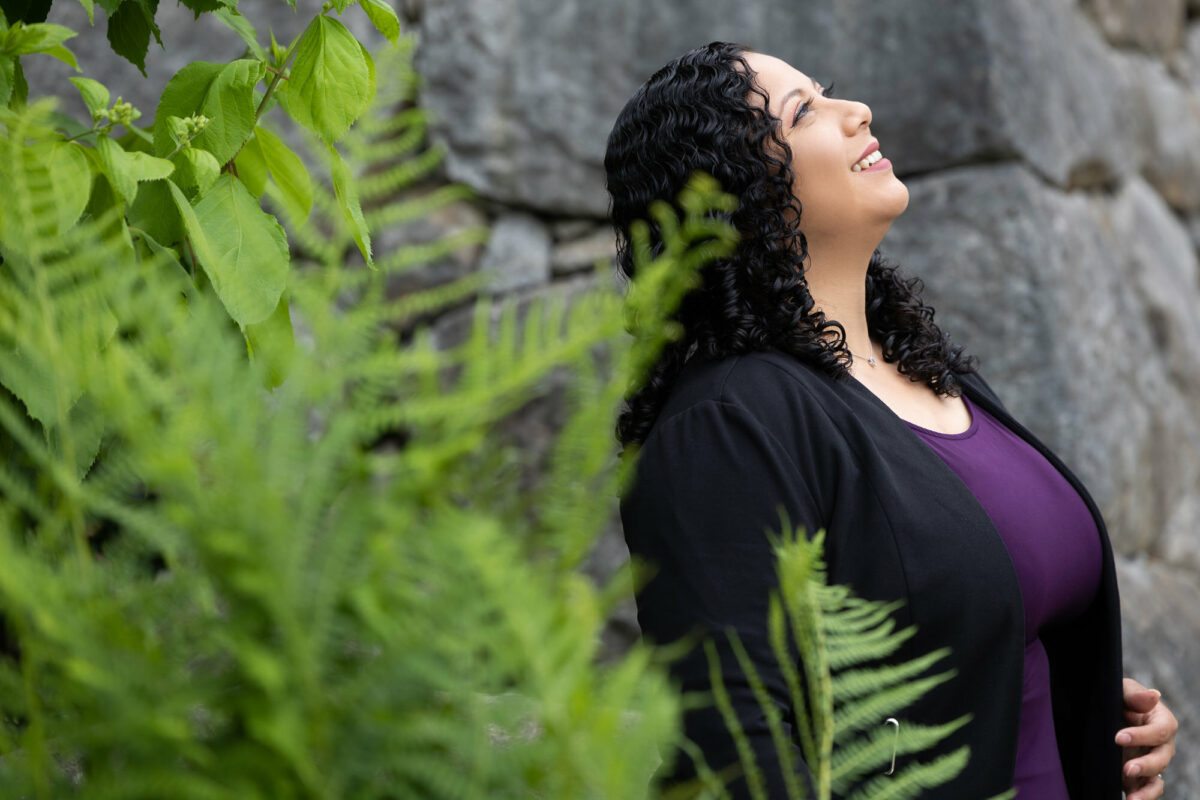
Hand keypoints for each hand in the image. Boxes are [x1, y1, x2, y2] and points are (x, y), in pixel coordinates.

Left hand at [1117, 677, 1177, 799]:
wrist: (1100, 712)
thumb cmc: (1116, 697)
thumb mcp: (1122, 691)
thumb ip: (1135, 696)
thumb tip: (1154, 695)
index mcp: (1160, 720)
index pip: (1161, 731)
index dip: (1142, 736)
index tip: (1118, 738)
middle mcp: (1160, 744)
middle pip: (1162, 758)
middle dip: (1146, 765)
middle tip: (1126, 768)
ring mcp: (1150, 761)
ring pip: (1157, 778)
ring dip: (1147, 789)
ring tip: (1132, 797)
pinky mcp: (1139, 775)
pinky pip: (1148, 789)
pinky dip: (1142, 797)